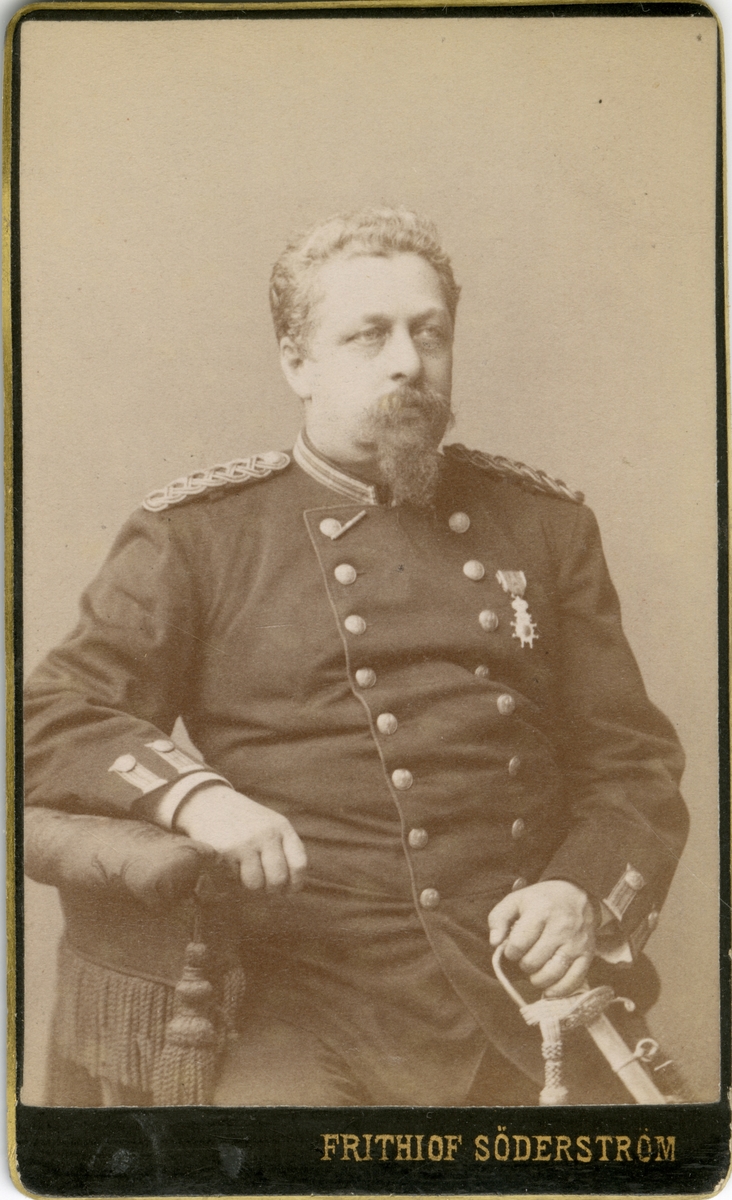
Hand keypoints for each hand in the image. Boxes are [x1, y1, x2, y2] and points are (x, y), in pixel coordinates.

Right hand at [175, 785, 307, 892]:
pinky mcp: (225, 851)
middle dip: (271, 890)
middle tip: (263, 887)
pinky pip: (233, 880)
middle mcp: (266, 834)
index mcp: (282, 827)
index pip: (299, 864)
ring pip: (255, 884)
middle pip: (277, 879)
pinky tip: (228, 864)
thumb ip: (283, 849)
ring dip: (249, 886)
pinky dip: (230, 878)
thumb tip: (291, 888)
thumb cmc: (243, 821)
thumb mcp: (270, 825)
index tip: (287, 890)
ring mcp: (246, 843)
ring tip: (244, 874)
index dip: (295, 884)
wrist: (209, 802)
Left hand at [488, 880, 595, 996]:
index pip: (518, 944)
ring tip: (534, 970)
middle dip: (523, 964)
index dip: (510, 951)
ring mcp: (576, 943)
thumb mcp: (516, 900)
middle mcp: (561, 928)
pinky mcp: (587, 954)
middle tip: (525, 957)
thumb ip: (498, 919)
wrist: (576, 894)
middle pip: (533, 962)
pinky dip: (558, 990)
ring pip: (551, 974)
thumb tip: (494, 942)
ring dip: (537, 979)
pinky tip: (549, 988)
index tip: (513, 948)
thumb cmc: (541, 899)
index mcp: (541, 911)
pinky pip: (573, 981)